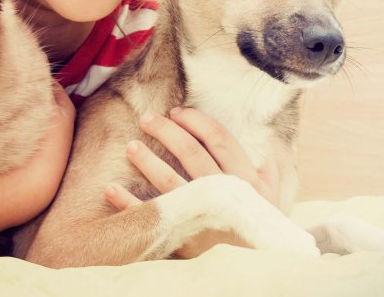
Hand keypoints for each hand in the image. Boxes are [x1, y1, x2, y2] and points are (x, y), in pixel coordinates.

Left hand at [104, 107, 280, 255]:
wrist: (258, 272)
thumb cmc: (261, 231)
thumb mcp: (272, 201)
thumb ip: (269, 171)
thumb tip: (267, 143)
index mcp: (246, 181)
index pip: (219, 139)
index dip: (196, 121)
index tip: (177, 112)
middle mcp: (225, 196)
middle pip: (191, 153)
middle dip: (167, 131)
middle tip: (147, 118)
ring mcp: (203, 218)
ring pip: (169, 182)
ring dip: (147, 162)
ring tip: (131, 146)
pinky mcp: (184, 241)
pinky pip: (151, 219)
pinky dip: (128, 204)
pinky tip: (111, 188)